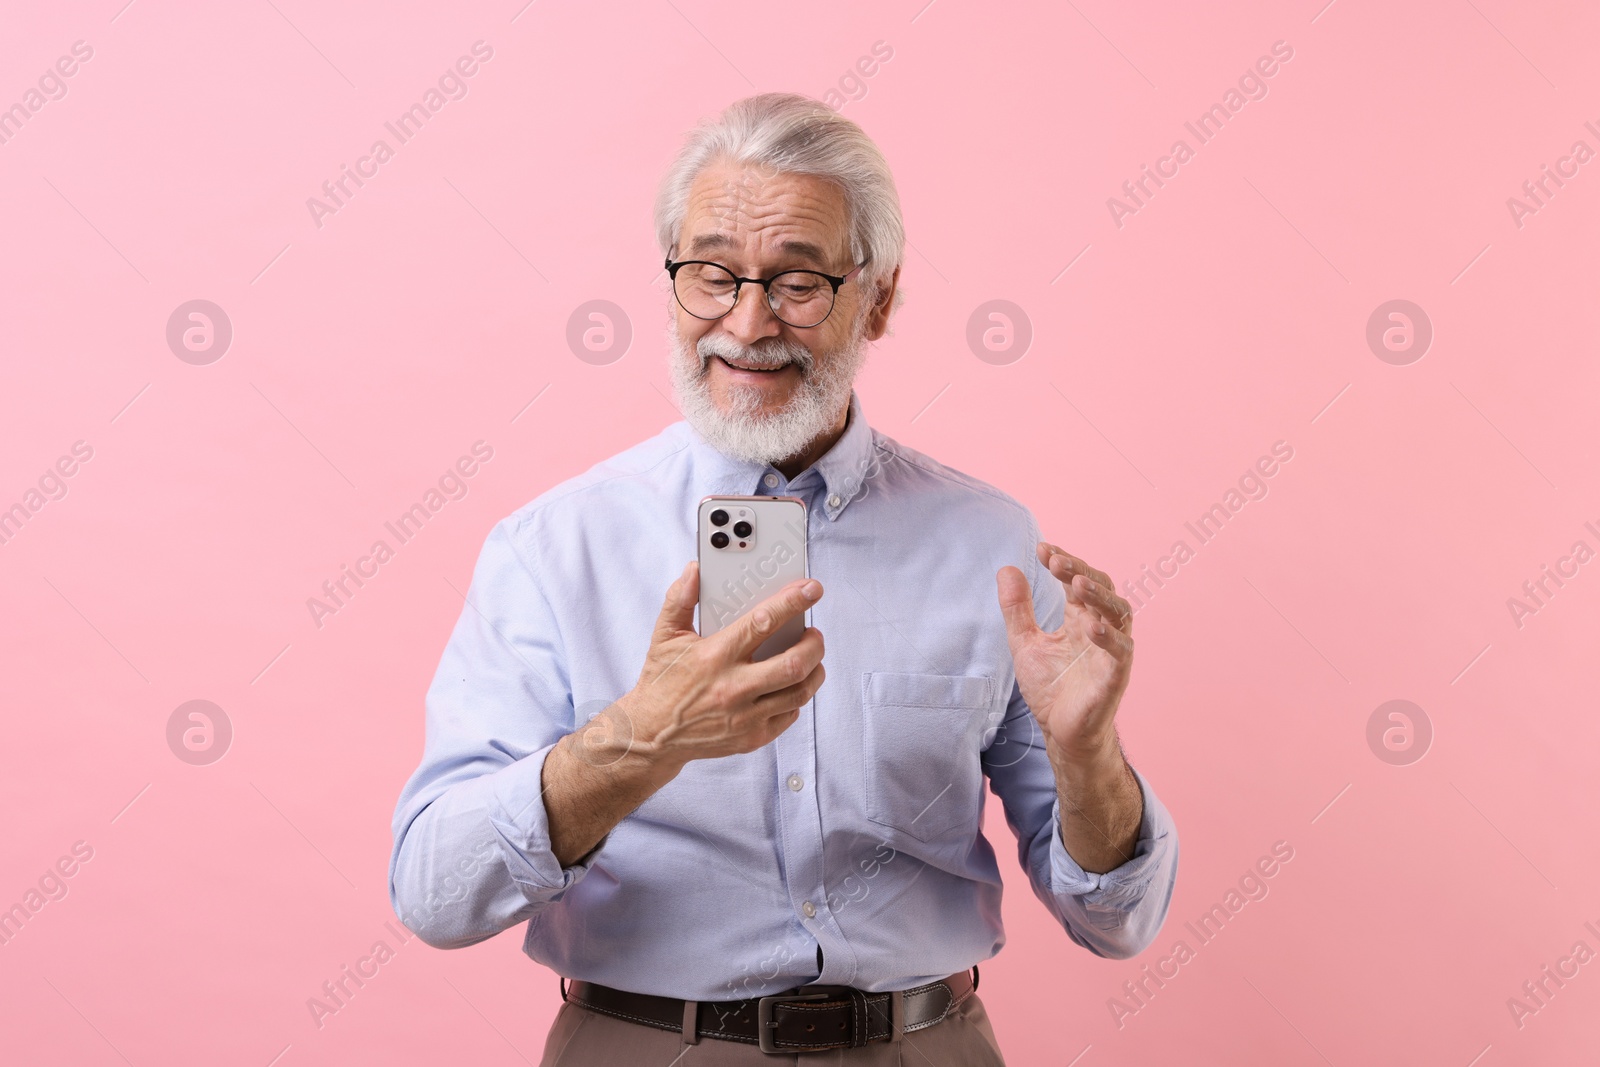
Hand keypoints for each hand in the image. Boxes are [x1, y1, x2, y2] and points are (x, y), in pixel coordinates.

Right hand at [620, 561, 825, 770]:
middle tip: (813, 633)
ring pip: (799, 692)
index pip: (763, 622)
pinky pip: (789, 715)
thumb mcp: (664, 637)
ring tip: (810, 657)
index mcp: (715, 656)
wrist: (651, 734)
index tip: (810, 590)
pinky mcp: (752, 738)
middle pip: (794, 663)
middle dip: (814, 643)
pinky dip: (797, 698)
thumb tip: (694, 571)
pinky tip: (790, 685)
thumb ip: (679, 600)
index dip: (792, 602)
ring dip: (814, 671)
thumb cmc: (661, 683)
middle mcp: (733, 687)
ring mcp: (745, 717)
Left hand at [996, 542, 1133, 764]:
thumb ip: (1017, 609)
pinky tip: (1091, 625)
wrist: (1061, 732)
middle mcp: (1101, 628)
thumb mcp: (1025, 643)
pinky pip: (1120, 652)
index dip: (1064, 562)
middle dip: (1080, 571)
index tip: (1043, 549)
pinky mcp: (1115, 676)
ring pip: (1118, 614)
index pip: (1077, 580)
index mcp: (1080, 618)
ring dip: (1099, 596)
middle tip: (1056, 561)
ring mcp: (1111, 651)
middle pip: (1101, 589)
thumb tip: (1007, 569)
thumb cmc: (1050, 687)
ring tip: (1078, 583)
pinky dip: (1109, 637)